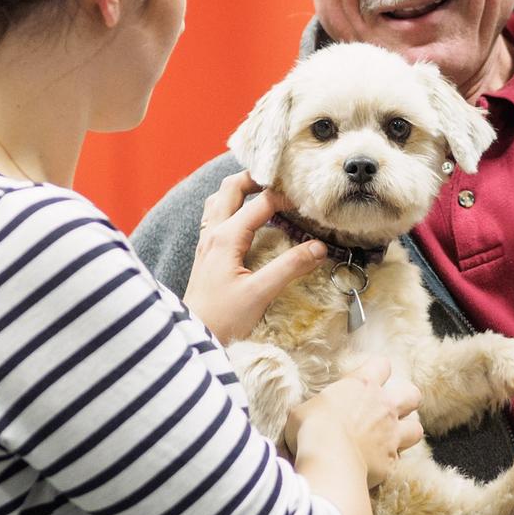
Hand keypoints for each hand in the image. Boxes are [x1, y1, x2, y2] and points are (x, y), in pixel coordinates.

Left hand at [182, 171, 326, 343]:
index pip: (261, 203)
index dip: (286, 197)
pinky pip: (216, 215)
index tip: (308, 199)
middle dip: (256, 178)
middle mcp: (213, 232)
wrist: (193, 336)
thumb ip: (290, 267)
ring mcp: (207, 241)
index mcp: (226, 237)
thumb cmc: (223, 318)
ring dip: (240, 189)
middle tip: (281, 181)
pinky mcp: (206, 252)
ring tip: (264, 191)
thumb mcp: (260, 293)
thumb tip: (319, 247)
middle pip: (231, 188)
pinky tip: (245, 217)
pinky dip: (232, 205)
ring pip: (219, 199)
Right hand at [287, 357, 423, 487]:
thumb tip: (310, 416)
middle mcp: (383, 406)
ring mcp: (391, 434)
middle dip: (407, 400)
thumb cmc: (311, 429)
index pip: (381, 365)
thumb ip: (317, 410)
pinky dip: (389, 461)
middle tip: (391, 408)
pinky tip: (377, 464)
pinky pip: (398, 459)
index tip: (371, 378)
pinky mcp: (391, 461)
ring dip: (407, 432)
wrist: (328, 458)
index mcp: (362, 386)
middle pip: (412, 395)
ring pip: (416, 429)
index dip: (379, 370)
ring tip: (393, 438)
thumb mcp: (304, 411)